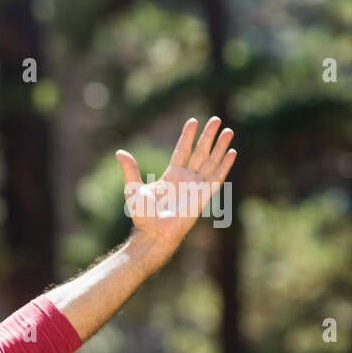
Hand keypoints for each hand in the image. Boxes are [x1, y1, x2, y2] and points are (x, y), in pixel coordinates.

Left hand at [115, 117, 235, 249]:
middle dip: (208, 136)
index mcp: (171, 175)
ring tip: (228, 130)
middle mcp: (186, 178)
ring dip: (220, 146)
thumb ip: (129, 170)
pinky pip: (217, 176)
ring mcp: (197, 186)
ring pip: (211, 161)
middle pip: (200, 152)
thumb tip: (119, 152)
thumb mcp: (133, 188)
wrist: (154, 232)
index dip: (188, 136)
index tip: (193, 121)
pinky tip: (232, 152)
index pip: (182, 150)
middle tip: (216, 119)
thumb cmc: (143, 215)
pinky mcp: (204, 194)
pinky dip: (225, 164)